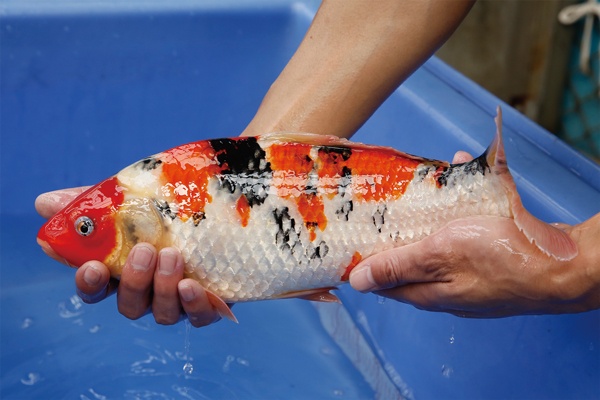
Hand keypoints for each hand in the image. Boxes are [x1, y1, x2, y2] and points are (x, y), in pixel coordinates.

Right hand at [36, 189, 223, 326]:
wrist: (215, 213)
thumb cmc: (166, 212)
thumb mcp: (130, 201)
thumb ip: (91, 203)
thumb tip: (44, 203)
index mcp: (122, 272)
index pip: (95, 289)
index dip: (89, 284)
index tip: (92, 267)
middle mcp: (147, 293)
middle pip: (130, 305)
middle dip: (134, 280)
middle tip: (144, 251)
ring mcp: (177, 301)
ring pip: (163, 313)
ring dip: (163, 287)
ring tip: (172, 256)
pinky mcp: (208, 304)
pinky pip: (199, 317)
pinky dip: (194, 305)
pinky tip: (192, 286)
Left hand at [349, 152, 599, 316]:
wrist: (567, 262)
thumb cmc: (501, 257)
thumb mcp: (439, 255)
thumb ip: (398, 265)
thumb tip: (357, 283)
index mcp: (431, 293)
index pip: (386, 283)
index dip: (366, 262)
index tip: (353, 237)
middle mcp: (450, 288)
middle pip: (412, 260)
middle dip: (398, 233)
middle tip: (384, 204)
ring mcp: (474, 273)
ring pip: (440, 241)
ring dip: (430, 214)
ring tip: (419, 185)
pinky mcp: (495, 255)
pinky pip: (469, 227)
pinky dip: (461, 204)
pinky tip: (460, 170)